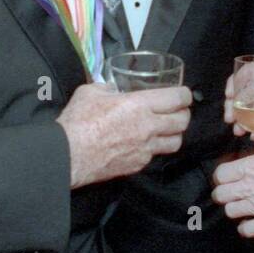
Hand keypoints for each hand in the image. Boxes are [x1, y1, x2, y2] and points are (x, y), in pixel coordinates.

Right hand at [58, 83, 191, 188]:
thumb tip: (113, 89)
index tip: (184, 94)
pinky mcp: (137, 164)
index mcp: (140, 105)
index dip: (185, 94)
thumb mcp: (91, 92)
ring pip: (175, 142)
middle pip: (182, 121)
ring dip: (175, 134)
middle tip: (178, 110)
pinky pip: (155, 155)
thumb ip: (107, 88)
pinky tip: (145, 143)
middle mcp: (148, 127)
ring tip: (167, 129)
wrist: (69, 155)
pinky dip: (155, 148)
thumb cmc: (78, 121)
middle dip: (184, 114)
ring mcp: (145, 148)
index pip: (177, 98)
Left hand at [211, 146, 253, 236]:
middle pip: (221, 194)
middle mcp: (251, 187)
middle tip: (231, 193)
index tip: (227, 177)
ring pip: (230, 212)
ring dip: (235, 209)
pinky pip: (246, 230)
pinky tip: (251, 223)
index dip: (223, 176)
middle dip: (223, 193)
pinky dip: (246, 228)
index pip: (221, 173)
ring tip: (243, 207)